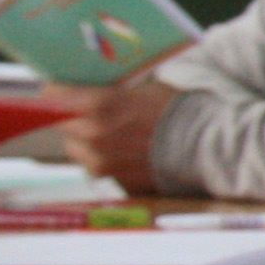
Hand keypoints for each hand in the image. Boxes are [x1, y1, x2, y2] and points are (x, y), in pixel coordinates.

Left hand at [55, 75, 183, 194]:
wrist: (209, 144)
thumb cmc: (181, 108)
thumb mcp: (145, 85)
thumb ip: (112, 87)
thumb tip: (92, 83)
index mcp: (98, 107)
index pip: (54, 95)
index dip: (58, 89)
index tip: (60, 87)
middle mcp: (93, 138)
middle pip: (63, 123)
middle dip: (72, 115)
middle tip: (86, 108)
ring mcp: (102, 163)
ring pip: (77, 148)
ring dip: (85, 139)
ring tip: (108, 131)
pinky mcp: (115, 181)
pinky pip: (97, 166)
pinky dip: (105, 158)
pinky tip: (124, 149)